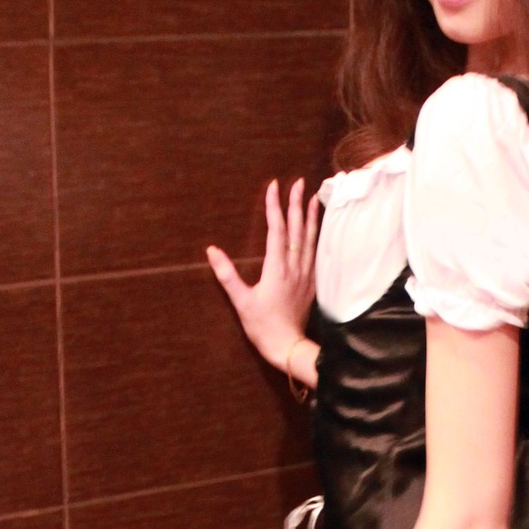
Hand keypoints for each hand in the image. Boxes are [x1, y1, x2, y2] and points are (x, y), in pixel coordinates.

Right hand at [206, 175, 318, 370]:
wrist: (287, 346)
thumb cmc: (262, 326)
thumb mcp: (241, 301)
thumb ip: (227, 274)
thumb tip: (211, 251)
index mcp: (277, 268)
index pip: (277, 229)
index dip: (274, 206)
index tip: (273, 186)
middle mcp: (295, 267)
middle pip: (297, 229)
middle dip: (297, 204)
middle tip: (299, 182)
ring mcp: (306, 275)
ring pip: (310, 239)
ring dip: (311, 217)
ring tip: (313, 198)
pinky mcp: (311, 283)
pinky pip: (315, 253)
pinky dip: (316, 237)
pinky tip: (317, 230)